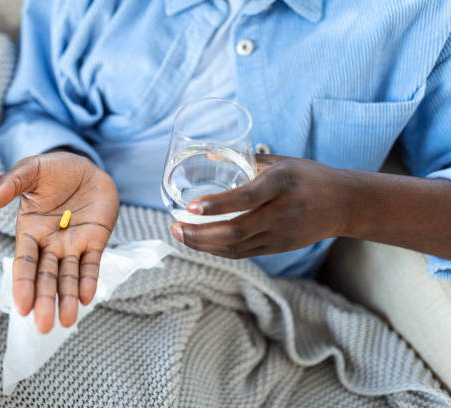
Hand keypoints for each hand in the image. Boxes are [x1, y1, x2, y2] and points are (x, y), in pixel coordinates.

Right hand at [0, 152, 118, 332]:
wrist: (86, 166)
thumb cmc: (53, 169)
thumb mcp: (30, 170)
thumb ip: (10, 184)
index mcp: (30, 231)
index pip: (25, 262)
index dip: (23, 284)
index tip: (22, 308)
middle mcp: (50, 243)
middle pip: (46, 277)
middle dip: (45, 300)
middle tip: (45, 327)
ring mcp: (73, 244)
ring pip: (69, 276)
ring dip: (67, 298)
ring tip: (67, 321)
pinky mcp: (95, 240)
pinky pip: (92, 264)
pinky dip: (89, 280)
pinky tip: (86, 297)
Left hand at [170, 155, 349, 258]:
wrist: (344, 204)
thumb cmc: (308, 177)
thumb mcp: (281, 162)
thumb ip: (246, 161)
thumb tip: (208, 157)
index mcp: (282, 184)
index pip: (246, 198)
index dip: (217, 205)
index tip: (190, 207)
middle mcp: (281, 212)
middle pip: (235, 232)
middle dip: (199, 233)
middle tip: (174, 226)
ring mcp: (280, 235)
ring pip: (235, 247)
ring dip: (203, 244)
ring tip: (179, 234)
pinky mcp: (278, 248)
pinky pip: (242, 253)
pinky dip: (217, 249)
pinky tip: (200, 242)